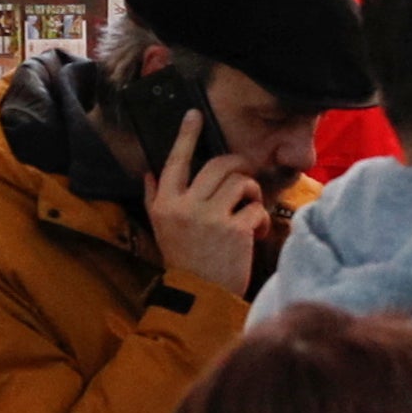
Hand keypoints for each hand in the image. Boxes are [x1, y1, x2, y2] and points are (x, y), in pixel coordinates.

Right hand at [147, 112, 267, 299]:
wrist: (199, 298)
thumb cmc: (183, 262)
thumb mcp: (161, 230)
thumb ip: (155, 199)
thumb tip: (150, 172)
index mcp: (165, 204)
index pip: (175, 161)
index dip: (186, 135)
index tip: (194, 114)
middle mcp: (185, 206)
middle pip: (217, 164)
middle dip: (238, 165)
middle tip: (245, 175)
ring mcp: (211, 217)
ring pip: (240, 181)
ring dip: (251, 192)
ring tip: (250, 208)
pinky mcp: (235, 230)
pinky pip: (256, 208)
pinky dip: (261, 219)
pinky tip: (257, 233)